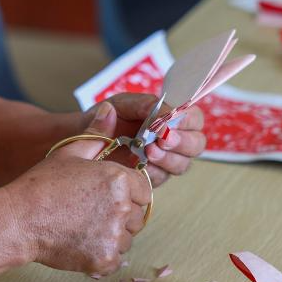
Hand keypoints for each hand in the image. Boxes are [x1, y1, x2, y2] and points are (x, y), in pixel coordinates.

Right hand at [0, 102, 149, 275]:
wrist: (19, 220)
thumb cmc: (42, 184)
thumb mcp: (69, 152)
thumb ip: (96, 133)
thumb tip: (110, 110)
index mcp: (118, 179)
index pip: (144, 188)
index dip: (127, 191)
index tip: (104, 194)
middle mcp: (122, 207)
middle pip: (139, 214)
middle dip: (121, 213)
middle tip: (90, 210)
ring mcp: (114, 236)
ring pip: (128, 237)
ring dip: (113, 233)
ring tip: (83, 225)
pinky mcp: (105, 259)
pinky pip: (116, 257)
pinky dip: (103, 253)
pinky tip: (81, 241)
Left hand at [86, 94, 205, 187]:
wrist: (85, 135)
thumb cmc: (108, 116)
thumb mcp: (123, 103)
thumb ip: (143, 104)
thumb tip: (162, 111)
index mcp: (171, 118)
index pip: (194, 118)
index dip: (187, 121)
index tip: (168, 122)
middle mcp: (173, 140)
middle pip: (196, 145)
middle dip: (182, 142)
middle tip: (163, 139)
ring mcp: (164, 160)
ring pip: (182, 164)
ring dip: (168, 158)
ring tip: (148, 151)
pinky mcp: (151, 177)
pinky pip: (161, 178)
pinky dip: (152, 172)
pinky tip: (141, 165)